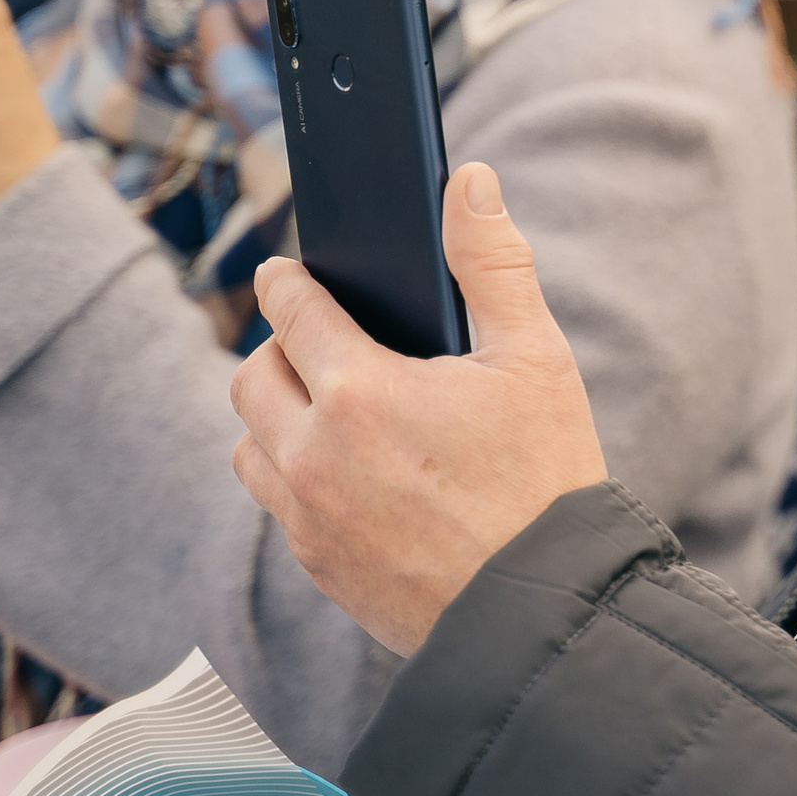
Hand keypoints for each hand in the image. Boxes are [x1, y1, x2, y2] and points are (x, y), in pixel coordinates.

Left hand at [229, 164, 608, 654]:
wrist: (547, 614)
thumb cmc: (548, 481)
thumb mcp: (536, 358)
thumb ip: (494, 261)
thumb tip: (469, 181)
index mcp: (361, 391)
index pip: (291, 310)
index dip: (286, 282)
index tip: (286, 272)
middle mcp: (314, 455)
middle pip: (251, 376)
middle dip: (279, 350)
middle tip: (320, 343)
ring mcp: (308, 518)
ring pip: (248, 445)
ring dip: (276, 418)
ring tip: (329, 409)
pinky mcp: (317, 567)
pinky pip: (277, 506)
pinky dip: (296, 478)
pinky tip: (348, 472)